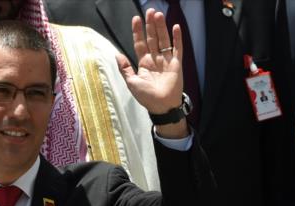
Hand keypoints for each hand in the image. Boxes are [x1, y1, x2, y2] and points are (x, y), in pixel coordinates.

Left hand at [118, 9, 187, 136]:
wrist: (161, 106)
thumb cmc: (146, 97)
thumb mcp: (131, 82)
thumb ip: (124, 68)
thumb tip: (116, 54)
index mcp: (143, 63)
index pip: (140, 43)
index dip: (138, 32)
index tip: (136, 19)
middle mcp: (155, 59)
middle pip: (152, 38)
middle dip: (150, 25)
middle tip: (149, 11)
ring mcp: (166, 60)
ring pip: (163, 40)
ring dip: (161, 28)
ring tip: (158, 15)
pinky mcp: (176, 63)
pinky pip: (177, 48)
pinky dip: (177, 38)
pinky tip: (175, 27)